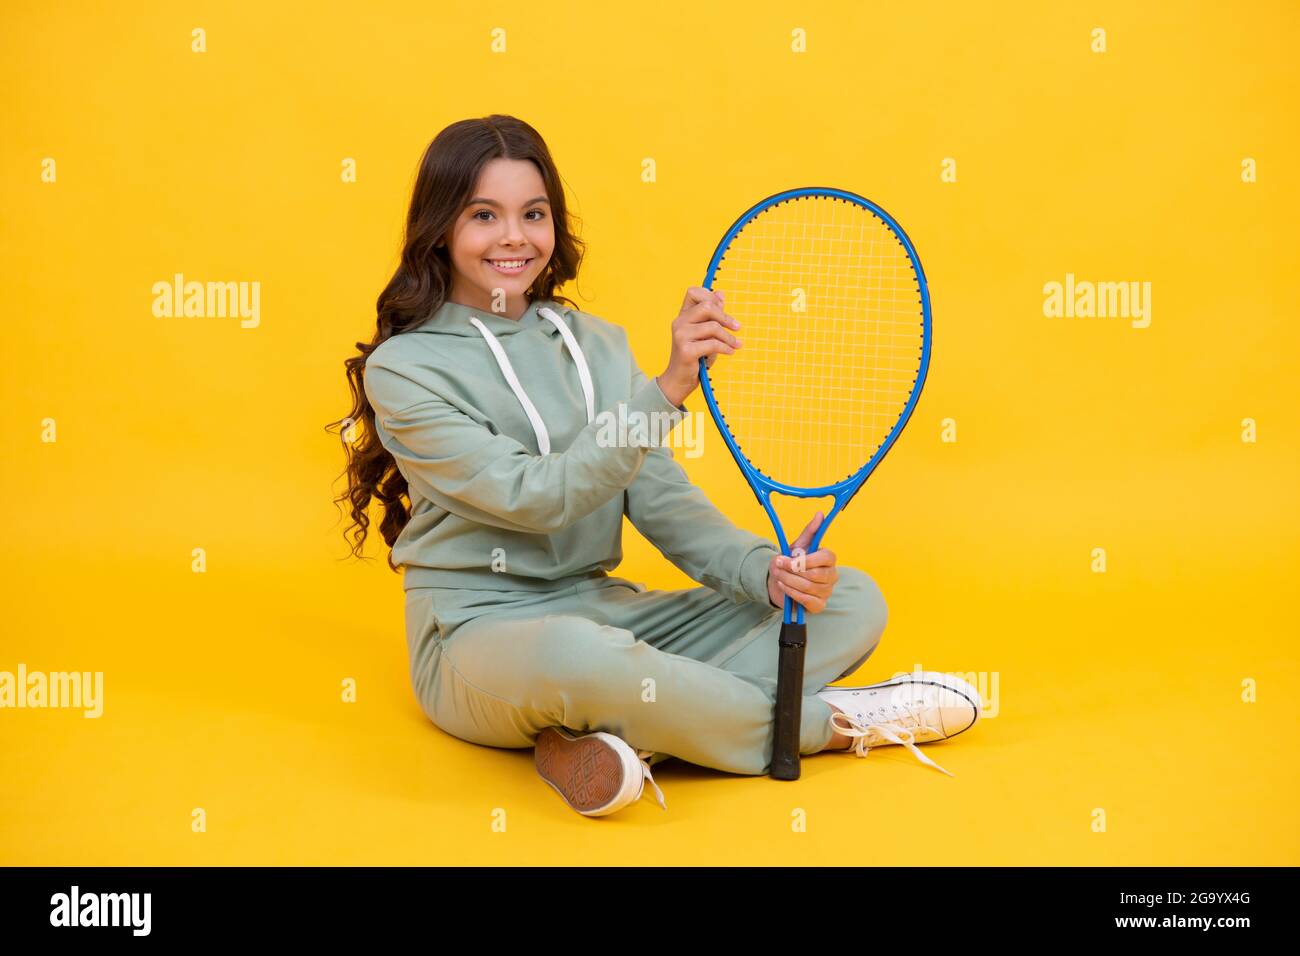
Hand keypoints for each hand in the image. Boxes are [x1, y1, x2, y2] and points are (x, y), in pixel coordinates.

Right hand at [656, 286, 741, 405]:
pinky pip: (713, 344)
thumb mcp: (704, 334)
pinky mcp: (686, 350)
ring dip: (729, 337)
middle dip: (725, 317)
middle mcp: (679, 323)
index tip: (723, 308)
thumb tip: (721, 293)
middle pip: (707, 307)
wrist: (679, 380)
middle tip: (737, 327)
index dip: (710, 296)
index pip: (693, 292)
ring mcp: (680, 336)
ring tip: (736, 345)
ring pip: (713, 327)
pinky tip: (730, 352)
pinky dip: (726, 348)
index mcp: (682, 315)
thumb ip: (711, 315)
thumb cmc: (694, 356)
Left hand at [766, 512, 838, 612]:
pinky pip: (806, 600)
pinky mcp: (819, 605)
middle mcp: (831, 575)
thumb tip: (820, 514)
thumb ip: (810, 531)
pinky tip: (783, 586)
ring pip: (808, 587)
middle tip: (777, 566)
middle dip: (791, 571)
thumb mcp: (798, 545)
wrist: (779, 580)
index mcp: (829, 559)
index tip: (785, 558)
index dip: (805, 559)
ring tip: (777, 575)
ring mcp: (826, 591)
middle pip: (815, 574)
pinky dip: (791, 593)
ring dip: (788, 580)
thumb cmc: (791, 562)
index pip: (826, 558)